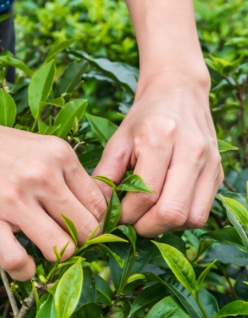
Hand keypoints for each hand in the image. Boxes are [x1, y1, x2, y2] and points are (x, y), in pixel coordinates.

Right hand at [0, 112, 105, 280]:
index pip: (100, 204)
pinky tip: (22, 260)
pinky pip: (19, 261)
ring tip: (43, 244)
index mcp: (61, 154)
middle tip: (65, 237)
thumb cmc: (1, 146)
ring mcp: (15, 198)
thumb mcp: (44, 147)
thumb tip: (98, 208)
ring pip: (62, 249)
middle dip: (81, 240)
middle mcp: (43, 175)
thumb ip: (69, 174)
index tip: (85, 227)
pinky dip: (25, 270)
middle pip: (87, 229)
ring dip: (56, 254)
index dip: (97, 222)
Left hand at [94, 71, 222, 236]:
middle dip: (146, 226)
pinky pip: (202, 212)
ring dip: (166, 226)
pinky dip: (182, 218)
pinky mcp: (219, 172)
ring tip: (148, 214)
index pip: (145, 195)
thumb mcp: (119, 139)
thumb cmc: (144, 116)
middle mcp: (192, 150)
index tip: (115, 215)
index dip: (126, 214)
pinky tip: (165, 205)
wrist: (178, 92)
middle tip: (131, 220)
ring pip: (192, 218)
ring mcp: (210, 162)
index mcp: (161, 136)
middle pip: (172, 212)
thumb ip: (105, 174)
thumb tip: (97, 209)